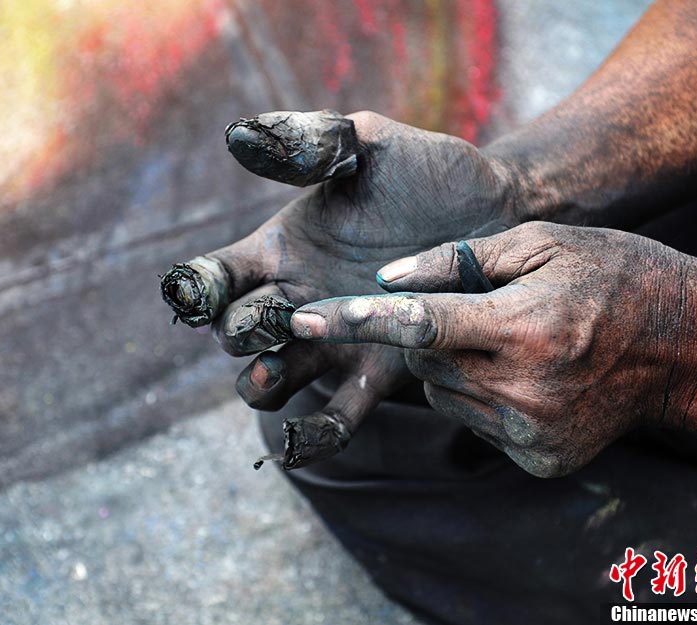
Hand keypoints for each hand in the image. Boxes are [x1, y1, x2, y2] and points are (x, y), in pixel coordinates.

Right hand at [167, 110, 516, 467]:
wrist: (499, 212)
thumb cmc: (430, 172)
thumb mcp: (371, 143)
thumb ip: (314, 142)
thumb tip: (242, 137)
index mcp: (281, 249)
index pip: (217, 277)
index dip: (197, 288)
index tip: (197, 293)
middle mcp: (297, 299)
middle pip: (236, 334)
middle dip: (239, 333)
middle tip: (272, 317)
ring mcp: (335, 340)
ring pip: (271, 380)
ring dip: (261, 383)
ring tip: (270, 375)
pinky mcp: (378, 371)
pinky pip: (337, 416)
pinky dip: (315, 434)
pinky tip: (308, 438)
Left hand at [289, 222, 696, 475]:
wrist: (683, 344)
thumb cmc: (610, 274)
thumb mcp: (539, 243)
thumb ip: (456, 259)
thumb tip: (385, 279)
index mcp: (523, 328)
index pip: (417, 326)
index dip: (356, 320)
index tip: (302, 318)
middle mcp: (523, 391)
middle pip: (424, 366)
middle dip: (429, 337)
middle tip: (474, 312)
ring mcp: (531, 433)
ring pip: (443, 397)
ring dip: (455, 367)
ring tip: (508, 341)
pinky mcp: (539, 460)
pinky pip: (473, 423)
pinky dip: (481, 396)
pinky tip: (524, 375)